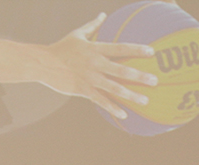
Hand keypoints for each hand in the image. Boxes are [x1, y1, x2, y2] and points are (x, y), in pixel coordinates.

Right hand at [35, 13, 159, 119]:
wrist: (43, 64)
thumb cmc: (61, 48)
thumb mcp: (77, 34)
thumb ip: (93, 26)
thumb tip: (103, 15)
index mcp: (96, 49)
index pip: (121, 48)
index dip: (137, 49)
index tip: (152, 52)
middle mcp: (95, 64)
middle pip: (121, 70)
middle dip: (139, 76)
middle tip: (155, 81)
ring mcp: (89, 79)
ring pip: (114, 88)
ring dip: (131, 95)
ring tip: (146, 100)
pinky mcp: (82, 90)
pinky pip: (100, 100)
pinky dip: (112, 108)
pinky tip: (124, 115)